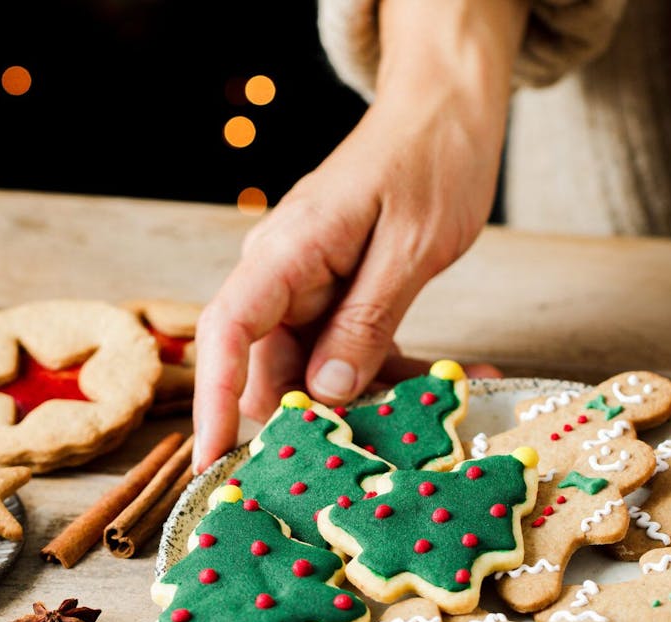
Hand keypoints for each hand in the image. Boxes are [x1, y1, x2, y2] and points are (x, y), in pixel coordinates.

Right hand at [192, 0, 527, 469]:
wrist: (449, 108)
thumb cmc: (432, 158)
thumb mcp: (410, 246)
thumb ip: (366, 319)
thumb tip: (327, 390)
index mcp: (288, 251)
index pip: (226, 331)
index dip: (214, 400)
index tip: (212, 459)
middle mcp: (287, 272)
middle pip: (273, 366)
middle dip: (315, 420)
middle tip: (371, 464)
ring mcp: (314, 286)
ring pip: (320, 369)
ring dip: (375, 399)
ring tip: (440, 417)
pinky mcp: (344, 295)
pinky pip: (356, 350)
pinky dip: (398, 372)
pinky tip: (457, 382)